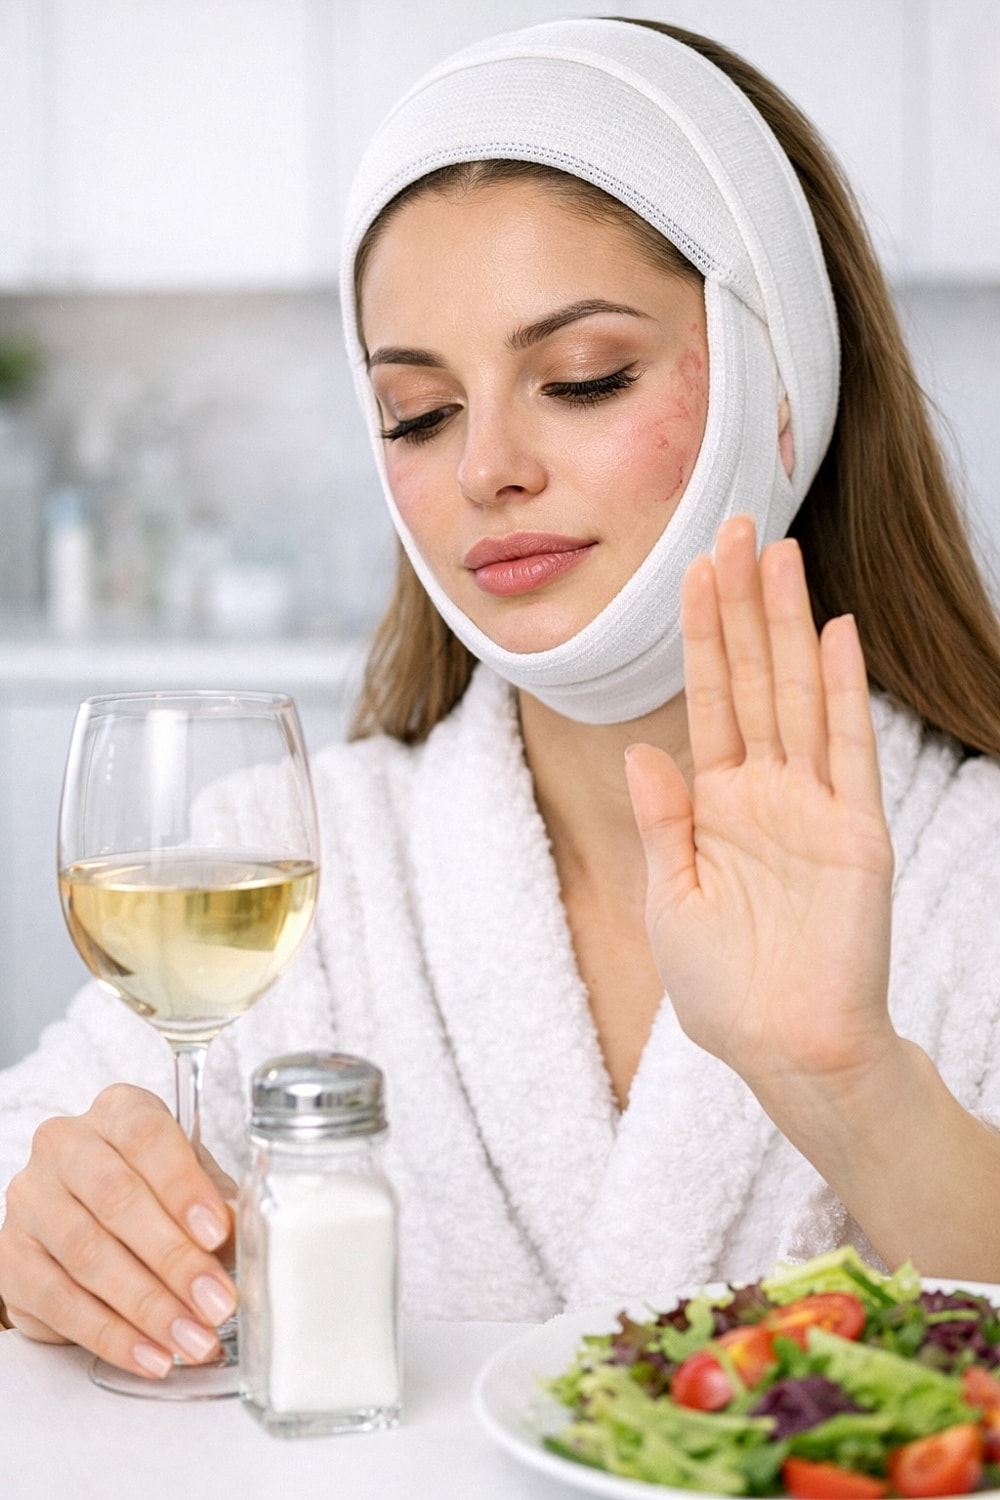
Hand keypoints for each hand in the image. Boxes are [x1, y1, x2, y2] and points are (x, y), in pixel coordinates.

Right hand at [0, 1084, 236, 1378]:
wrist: (75, 1222)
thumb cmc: (147, 1191)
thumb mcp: (188, 1184)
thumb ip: (215, 1202)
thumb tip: (243, 1234)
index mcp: (118, 1111)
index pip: (147, 1137)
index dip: (184, 1186)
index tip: (219, 1232)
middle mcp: (66, 1145)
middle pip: (118, 1200)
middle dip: (174, 1259)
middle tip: (215, 1301)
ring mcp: (32, 1200)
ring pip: (89, 1255)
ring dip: (148, 1306)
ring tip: (192, 1338)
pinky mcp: (12, 1256)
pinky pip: (62, 1302)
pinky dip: (112, 1335)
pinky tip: (151, 1354)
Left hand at [625, 515, 894, 1109]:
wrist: (786, 1050)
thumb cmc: (724, 990)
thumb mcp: (668, 899)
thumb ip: (661, 821)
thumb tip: (639, 748)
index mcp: (715, 806)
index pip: (706, 700)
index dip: (700, 635)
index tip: (690, 569)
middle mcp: (765, 793)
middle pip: (751, 678)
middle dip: (743, 604)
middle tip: (735, 526)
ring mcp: (813, 806)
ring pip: (795, 694)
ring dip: (788, 625)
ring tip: (779, 553)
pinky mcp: (855, 831)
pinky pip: (846, 749)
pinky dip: (839, 692)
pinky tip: (833, 633)